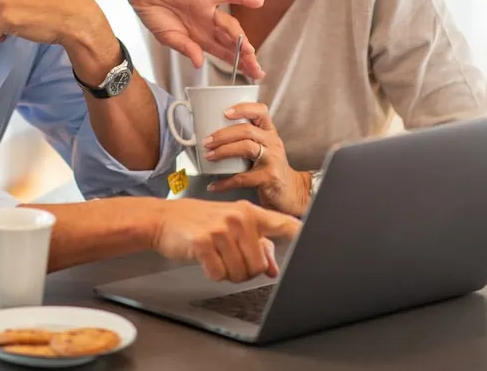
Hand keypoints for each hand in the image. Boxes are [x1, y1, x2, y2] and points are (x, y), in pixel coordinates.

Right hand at [128, 0, 264, 78]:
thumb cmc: (154, 15)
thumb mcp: (169, 39)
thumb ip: (186, 49)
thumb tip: (200, 63)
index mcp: (200, 40)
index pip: (224, 55)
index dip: (239, 65)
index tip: (252, 75)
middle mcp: (207, 27)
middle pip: (232, 44)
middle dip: (245, 58)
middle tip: (257, 70)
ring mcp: (208, 12)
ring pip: (230, 26)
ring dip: (240, 38)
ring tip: (249, 51)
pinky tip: (257, 2)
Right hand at [150, 199, 300, 282]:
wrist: (163, 219)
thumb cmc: (200, 223)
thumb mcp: (230, 228)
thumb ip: (257, 247)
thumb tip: (274, 269)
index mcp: (250, 213)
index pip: (284, 224)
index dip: (303, 235)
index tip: (322, 241)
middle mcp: (239, 218)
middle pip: (260, 266)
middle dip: (246, 271)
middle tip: (229, 258)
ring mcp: (222, 229)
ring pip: (241, 272)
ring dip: (229, 273)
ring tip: (217, 257)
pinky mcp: (205, 242)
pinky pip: (220, 273)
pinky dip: (213, 272)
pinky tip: (205, 259)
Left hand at [204, 103, 311, 217]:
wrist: (290, 191)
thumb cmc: (270, 168)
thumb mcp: (264, 148)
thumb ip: (247, 139)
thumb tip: (213, 135)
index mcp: (270, 132)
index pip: (261, 111)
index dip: (243, 109)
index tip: (225, 112)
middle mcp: (273, 143)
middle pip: (247, 130)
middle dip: (223, 135)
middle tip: (207, 141)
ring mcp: (273, 160)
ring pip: (246, 147)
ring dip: (223, 151)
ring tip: (209, 156)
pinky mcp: (269, 178)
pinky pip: (243, 178)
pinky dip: (225, 182)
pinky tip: (214, 185)